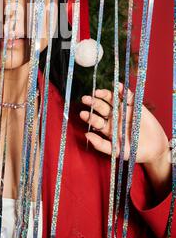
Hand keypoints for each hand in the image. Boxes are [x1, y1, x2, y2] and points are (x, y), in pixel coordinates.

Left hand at [80, 82, 170, 198]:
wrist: (155, 149)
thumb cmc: (135, 151)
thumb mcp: (118, 151)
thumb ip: (102, 145)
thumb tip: (86, 135)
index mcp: (108, 128)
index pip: (96, 121)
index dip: (89, 117)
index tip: (82, 114)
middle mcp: (114, 117)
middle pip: (101, 108)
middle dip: (93, 103)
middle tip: (85, 99)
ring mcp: (124, 110)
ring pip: (112, 99)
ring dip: (105, 94)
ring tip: (98, 92)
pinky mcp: (135, 105)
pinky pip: (128, 96)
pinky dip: (123, 90)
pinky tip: (117, 86)